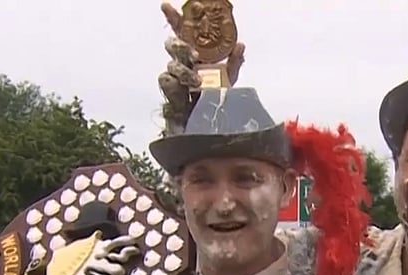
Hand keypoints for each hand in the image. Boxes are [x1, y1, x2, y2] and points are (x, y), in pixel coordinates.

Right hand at [158, 2, 246, 133]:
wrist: (208, 129)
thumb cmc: (215, 100)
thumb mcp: (228, 80)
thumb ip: (234, 63)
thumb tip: (241, 45)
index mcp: (193, 56)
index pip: (181, 33)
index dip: (174, 19)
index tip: (167, 6)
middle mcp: (181, 66)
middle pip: (172, 48)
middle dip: (179, 47)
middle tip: (193, 54)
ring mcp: (174, 83)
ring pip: (168, 69)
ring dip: (183, 73)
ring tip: (196, 82)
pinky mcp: (170, 101)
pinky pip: (167, 91)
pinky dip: (175, 93)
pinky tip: (183, 97)